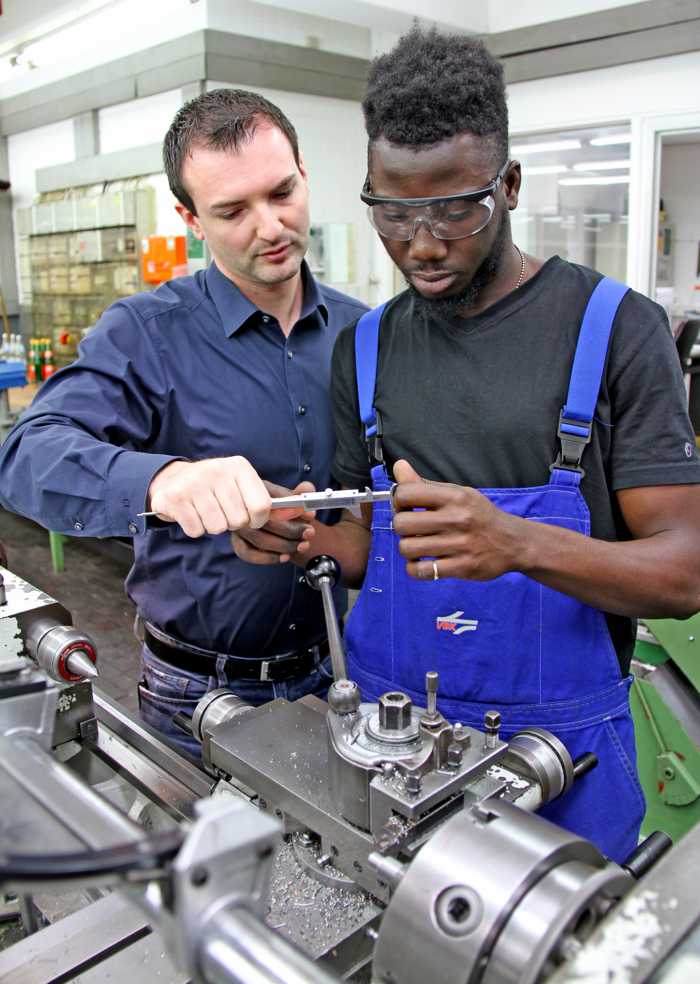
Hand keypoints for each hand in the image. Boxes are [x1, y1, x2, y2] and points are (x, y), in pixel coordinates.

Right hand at [148, 457, 273, 537]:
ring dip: (214, 526)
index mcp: (240, 467)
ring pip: (217, 527)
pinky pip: (196, 530)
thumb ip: (280, 500)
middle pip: (239, 520)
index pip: (261, 506)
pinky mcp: (175, 499)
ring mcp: (194, 483)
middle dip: (233, 523)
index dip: (258, 519)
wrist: (174, 481)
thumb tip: (309, 512)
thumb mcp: (249, 485)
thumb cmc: (219, 487)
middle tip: (223, 510)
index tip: (251, 516)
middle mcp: (217, 470)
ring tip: (208, 510)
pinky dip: (196, 528)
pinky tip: (193, 513)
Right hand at [231, 481, 316, 563]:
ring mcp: (238, 526)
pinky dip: (268, 557)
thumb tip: (308, 488)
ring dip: (284, 545)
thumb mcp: (290, 496)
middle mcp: (242, 507)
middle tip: (309, 532)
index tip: (310, 515)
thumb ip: (301, 492)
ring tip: (303, 545)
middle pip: (263, 521)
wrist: (274, 521)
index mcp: (254, 490)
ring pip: (258, 539)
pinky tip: (285, 557)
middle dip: (291, 530)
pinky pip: (248, 554)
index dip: (291, 509)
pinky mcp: (237, 542)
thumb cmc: (281, 506)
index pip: (270, 500)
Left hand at [392, 459, 521, 580]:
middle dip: (400, 527)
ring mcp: (459, 544)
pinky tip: (422, 562)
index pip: (406, 494)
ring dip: (407, 548)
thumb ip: (425, 484)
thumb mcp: (458, 493)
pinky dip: (415, 568)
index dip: (398, 501)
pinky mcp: (462, 567)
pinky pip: (421, 570)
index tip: (406, 506)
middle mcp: (457, 519)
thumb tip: (399, 467)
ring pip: (408, 548)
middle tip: (410, 529)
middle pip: (402, 523)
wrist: (513, 541)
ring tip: (417, 545)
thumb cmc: (479, 515)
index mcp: (454, 496)